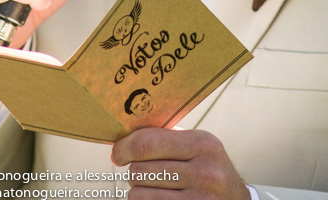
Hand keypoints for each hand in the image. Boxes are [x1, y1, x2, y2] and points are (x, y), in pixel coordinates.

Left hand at [113, 128, 248, 199]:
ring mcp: (199, 199)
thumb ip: (166, 137)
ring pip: (139, 193)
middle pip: (139, 170)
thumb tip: (125, 133)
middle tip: (146, 171)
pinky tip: (160, 197)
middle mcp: (205, 172)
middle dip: (135, 170)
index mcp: (203, 144)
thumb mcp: (197, 146)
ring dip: (140, 190)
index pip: (147, 143)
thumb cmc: (209, 169)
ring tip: (155, 186)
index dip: (124, 148)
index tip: (118, 153)